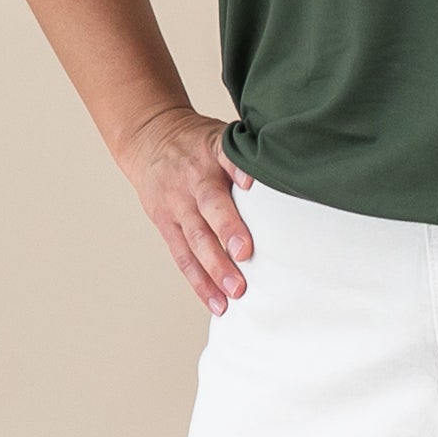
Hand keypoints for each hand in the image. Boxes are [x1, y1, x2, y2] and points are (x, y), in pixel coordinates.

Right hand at [118, 107, 255, 315]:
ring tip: (235, 292)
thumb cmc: (197, 142)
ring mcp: (176, 205)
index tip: (251, 183)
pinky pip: (182, 257)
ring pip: (194, 238)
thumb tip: (288, 167)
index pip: (225, 157)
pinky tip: (216, 302)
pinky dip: (199, 282)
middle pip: (209, 205)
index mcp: (210, 152)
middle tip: (246, 253)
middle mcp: (192, 180)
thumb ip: (247, 154)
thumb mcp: (221, 134)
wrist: (149, 139)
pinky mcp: (166, 225)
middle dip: (227, 230)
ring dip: (214, 267)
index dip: (238, 169)